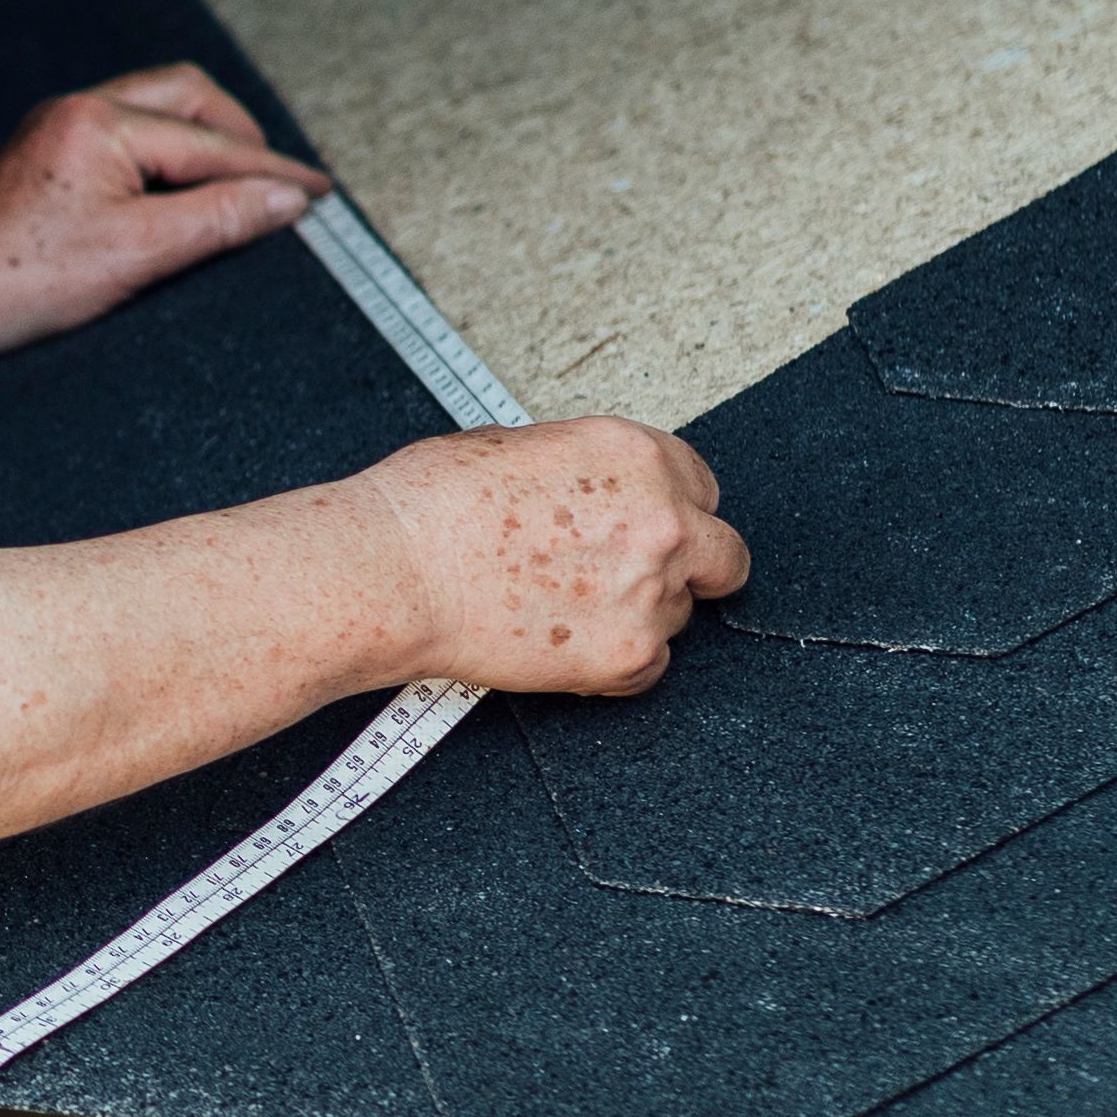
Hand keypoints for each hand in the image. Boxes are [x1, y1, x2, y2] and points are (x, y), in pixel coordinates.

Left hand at [0, 66, 332, 359]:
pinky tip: (187, 190)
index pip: (212, 142)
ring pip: (159, 110)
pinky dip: (170, 155)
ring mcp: (61, 128)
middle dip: (241, 134)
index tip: (321, 193)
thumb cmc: (24, 282)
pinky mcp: (50, 155)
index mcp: (102, 123)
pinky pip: (129, 135)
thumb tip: (286, 199)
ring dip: (206, 141)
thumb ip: (218, 219)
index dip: (272, 171)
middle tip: (280, 182)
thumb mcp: (137, 255)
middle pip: (188, 96)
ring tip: (243, 184)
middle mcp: (80, 109)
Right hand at [351, 421, 748, 697]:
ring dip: (638, 617)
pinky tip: (563, 645)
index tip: (650, 531)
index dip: (672, 512)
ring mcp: (651, 591)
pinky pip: (651, 669)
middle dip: (691, 569)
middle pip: (723, 557)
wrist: (392, 571)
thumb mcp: (521, 447)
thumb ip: (584, 471)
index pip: (701, 487)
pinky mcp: (629, 655)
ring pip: (680, 616)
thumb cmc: (429, 506)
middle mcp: (661, 519)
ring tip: (565, 612)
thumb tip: (596, 495)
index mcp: (635, 455)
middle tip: (643, 582)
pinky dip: (615, 666)